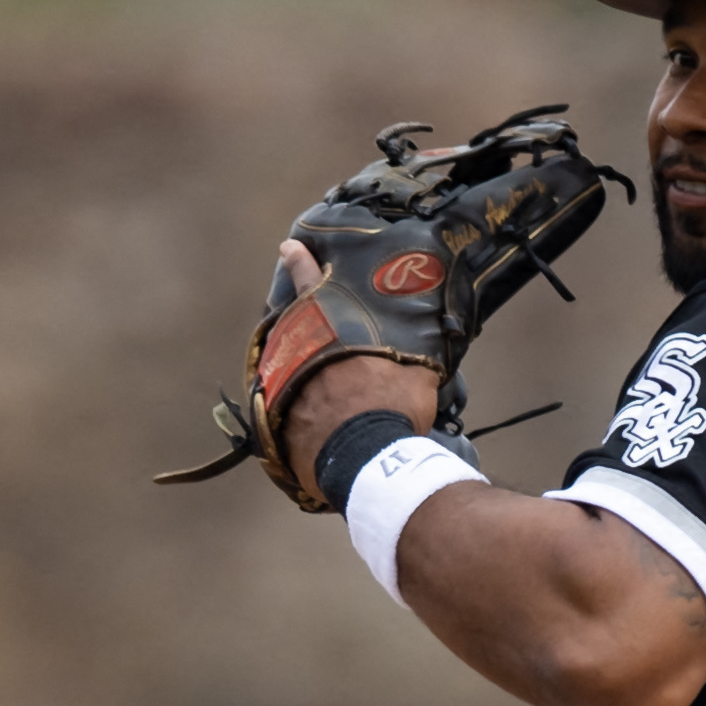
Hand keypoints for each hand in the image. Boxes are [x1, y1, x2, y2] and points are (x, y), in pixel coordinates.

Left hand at [266, 241, 446, 500]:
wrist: (368, 457)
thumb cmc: (393, 406)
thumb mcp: (414, 371)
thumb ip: (411, 357)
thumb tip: (427, 350)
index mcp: (328, 330)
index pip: (311, 286)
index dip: (302, 264)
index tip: (289, 248)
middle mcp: (296, 353)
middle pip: (290, 332)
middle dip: (298, 331)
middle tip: (307, 332)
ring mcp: (282, 389)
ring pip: (282, 370)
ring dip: (296, 374)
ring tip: (312, 382)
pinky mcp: (278, 425)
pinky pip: (282, 412)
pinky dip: (295, 415)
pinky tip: (310, 423)